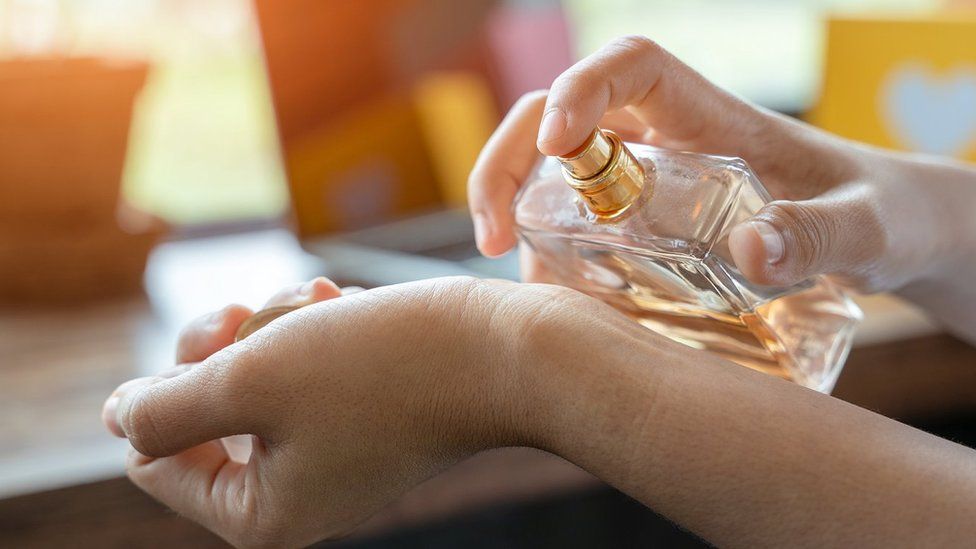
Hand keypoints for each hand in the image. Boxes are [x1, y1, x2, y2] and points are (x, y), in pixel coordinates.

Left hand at [101, 276, 632, 546]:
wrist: (506, 353)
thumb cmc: (382, 367)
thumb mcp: (252, 380)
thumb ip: (166, 408)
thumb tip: (119, 418)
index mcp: (262, 514)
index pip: (154, 458)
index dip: (168, 387)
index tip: (222, 337)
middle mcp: (297, 494)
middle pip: (203, 413)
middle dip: (227, 348)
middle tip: (255, 307)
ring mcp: (334, 455)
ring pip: (256, 378)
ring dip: (275, 328)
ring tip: (318, 302)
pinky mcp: (366, 416)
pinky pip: (307, 369)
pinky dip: (314, 331)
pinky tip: (342, 304)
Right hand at [468, 35, 975, 294]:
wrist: (884, 232)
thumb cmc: (880, 213)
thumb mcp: (867, 227)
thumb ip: (820, 234)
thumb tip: (748, 248)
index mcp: (711, 119)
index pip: (631, 69)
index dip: (581, 89)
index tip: (559, 144)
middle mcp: (665, 141)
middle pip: (557, 116)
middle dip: (509, 161)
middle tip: (494, 235)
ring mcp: (647, 182)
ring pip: (552, 170)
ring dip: (514, 207)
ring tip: (512, 275)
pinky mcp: (642, 224)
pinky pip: (573, 222)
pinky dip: (545, 251)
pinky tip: (549, 300)